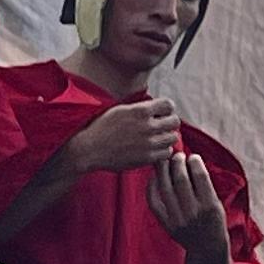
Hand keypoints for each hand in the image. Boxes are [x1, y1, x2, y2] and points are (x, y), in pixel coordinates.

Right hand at [63, 98, 180, 177]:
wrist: (89, 149)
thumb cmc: (101, 128)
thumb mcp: (120, 110)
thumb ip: (140, 108)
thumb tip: (156, 106)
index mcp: (140, 110)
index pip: (169, 105)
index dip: (167, 109)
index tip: (162, 113)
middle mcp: (147, 126)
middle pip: (174, 121)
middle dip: (169, 122)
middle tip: (161, 126)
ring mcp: (148, 143)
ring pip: (173, 138)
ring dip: (167, 137)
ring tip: (157, 138)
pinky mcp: (147, 157)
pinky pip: (166, 153)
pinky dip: (162, 151)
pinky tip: (153, 149)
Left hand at [148, 146, 227, 257]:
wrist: (206, 247)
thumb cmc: (214, 221)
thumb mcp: (217, 203)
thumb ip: (205, 185)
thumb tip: (190, 160)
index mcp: (209, 205)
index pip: (200, 176)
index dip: (194, 162)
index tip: (192, 156)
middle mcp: (192, 212)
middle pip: (180, 179)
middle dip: (177, 162)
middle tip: (177, 155)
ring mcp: (177, 219)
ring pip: (165, 188)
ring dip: (164, 170)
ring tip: (165, 161)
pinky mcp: (166, 223)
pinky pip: (153, 201)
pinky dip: (152, 186)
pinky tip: (155, 177)